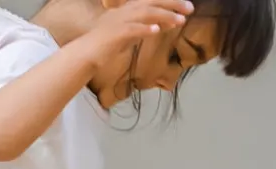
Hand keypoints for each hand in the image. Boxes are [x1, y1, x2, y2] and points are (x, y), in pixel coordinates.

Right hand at [81, 0, 195, 70]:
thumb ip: (143, 28)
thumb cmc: (105, 47)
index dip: (170, 2)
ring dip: (164, 16)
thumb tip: (161, 26)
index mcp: (127, 10)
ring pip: (145, 13)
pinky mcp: (114, 35)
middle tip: (190, 8)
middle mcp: (124, 11)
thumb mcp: (128, 34)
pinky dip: (144, 29)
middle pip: (151, 2)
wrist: (85, 55)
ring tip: (180, 21)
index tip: (187, 7)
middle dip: (172, 3)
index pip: (151, 1)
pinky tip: (157, 31)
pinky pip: (132, 29)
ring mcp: (118, 22)